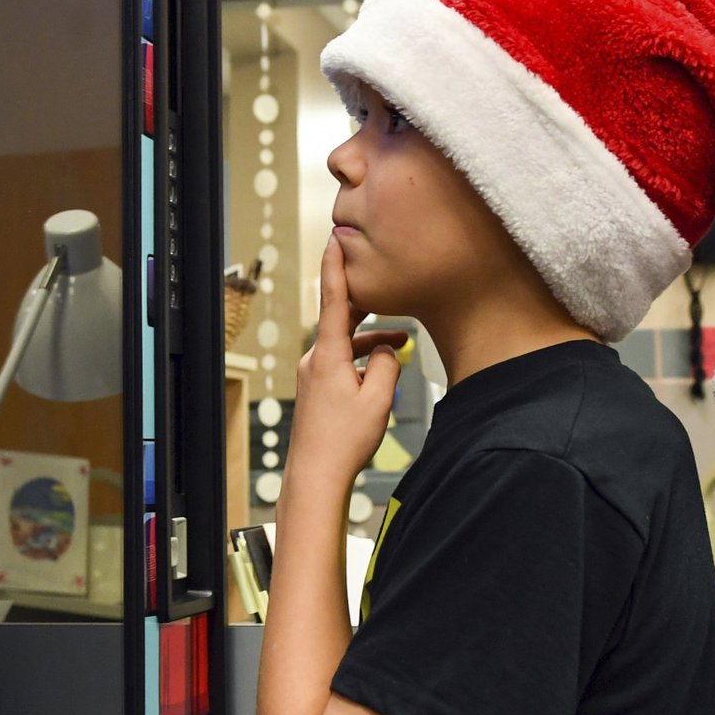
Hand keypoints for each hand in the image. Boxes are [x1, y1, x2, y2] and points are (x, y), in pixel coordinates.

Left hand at [286, 235, 407, 494]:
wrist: (315, 475)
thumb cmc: (344, 440)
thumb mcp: (378, 398)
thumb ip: (388, 365)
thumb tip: (388, 349)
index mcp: (328, 355)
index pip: (334, 300)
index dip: (336, 267)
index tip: (335, 239)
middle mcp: (315, 358)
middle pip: (342, 319)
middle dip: (369, 306)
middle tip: (384, 284)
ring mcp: (313, 373)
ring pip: (345, 343)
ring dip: (371, 341)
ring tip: (401, 344)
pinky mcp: (315, 387)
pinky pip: (340, 361)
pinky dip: (361, 359)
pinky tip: (381, 371)